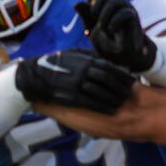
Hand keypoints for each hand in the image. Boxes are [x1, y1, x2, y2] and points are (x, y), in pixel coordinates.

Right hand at [14, 51, 134, 114]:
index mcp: (86, 60)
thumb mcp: (71, 54)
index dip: (122, 77)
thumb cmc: (52, 64)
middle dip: (120, 89)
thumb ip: (88, 56)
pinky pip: (90, 102)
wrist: (33, 76)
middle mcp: (85, 71)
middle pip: (108, 80)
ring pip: (101, 92)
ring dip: (112, 99)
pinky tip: (109, 111)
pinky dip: (101, 107)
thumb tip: (102, 58)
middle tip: (128, 97)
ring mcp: (78, 83)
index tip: (131, 84)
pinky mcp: (71, 95)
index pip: (111, 68)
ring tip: (120, 105)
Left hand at [75, 0, 156, 72]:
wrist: (122, 56)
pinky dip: (115, 22)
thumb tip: (76, 3)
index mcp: (106, 5)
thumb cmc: (107, 41)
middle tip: (93, 18)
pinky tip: (110, 31)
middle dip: (96, 5)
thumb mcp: (92, 29)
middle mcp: (117, 5)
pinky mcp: (134, 20)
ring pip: (116, 1)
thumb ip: (86, 16)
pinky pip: (126, 13)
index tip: (88, 5)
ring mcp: (127, 10)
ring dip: (105, 15)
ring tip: (102, 28)